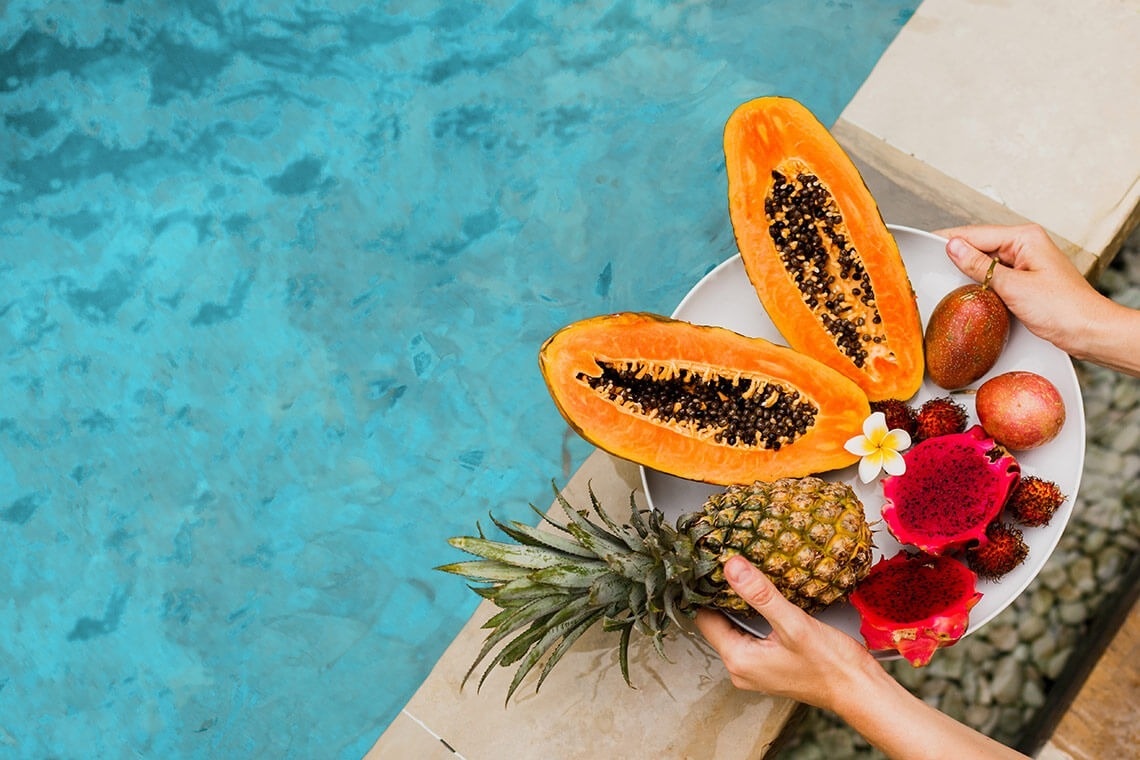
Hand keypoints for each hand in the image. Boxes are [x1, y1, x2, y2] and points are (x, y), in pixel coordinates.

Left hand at [695, 556, 1032, 758]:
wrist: (859, 690)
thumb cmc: (830, 664)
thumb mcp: (793, 623)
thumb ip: (760, 595)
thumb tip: (731, 566)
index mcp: (738, 659)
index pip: (703, 618)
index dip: (703, 590)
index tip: (705, 562)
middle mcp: (740, 668)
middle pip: (716, 622)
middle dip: (719, 594)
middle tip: (721, 559)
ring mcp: (755, 669)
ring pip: (734, 628)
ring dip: (736, 604)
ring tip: (738, 570)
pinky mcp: (770, 665)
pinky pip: (750, 635)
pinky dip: (751, 615)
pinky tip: (760, 595)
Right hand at [934, 223, 1108, 355]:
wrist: (1088, 331)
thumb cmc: (1063, 309)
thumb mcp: (1014, 287)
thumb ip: (980, 266)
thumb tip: (954, 248)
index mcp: (1025, 238)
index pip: (976, 233)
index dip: (949, 240)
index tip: (924, 245)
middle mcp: (1025, 245)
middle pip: (979, 245)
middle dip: (956, 255)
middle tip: (928, 265)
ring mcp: (1025, 262)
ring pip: (985, 261)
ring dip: (967, 270)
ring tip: (943, 277)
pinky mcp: (1024, 280)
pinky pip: (993, 275)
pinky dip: (979, 282)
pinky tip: (966, 290)